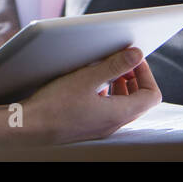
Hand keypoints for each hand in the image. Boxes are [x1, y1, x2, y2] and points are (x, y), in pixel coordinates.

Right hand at [20, 47, 161, 144]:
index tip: (133, 59)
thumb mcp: (86, 79)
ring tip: (104, 70)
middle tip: (120, 62)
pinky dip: (107, 94)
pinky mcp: (89, 125)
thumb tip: (136, 55)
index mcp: (120, 113)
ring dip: (120, 86)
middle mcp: (115, 123)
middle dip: (133, 78)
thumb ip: (114, 66)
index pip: (152, 95)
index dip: (146, 74)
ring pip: (124, 105)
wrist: (30, 125)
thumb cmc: (55, 105)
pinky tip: (88, 85)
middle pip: (140, 100)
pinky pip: (109, 109)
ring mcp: (102, 126)